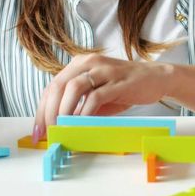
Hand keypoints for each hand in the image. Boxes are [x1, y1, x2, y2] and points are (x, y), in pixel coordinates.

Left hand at [33, 53, 172, 140]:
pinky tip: (82, 123)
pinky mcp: (119, 81)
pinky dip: (85, 112)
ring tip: (62, 128)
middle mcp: (90, 62)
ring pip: (74, 87)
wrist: (156, 79)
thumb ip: (78, 104)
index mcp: (81, 63)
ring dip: (64, 111)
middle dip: (48, 112)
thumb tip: (57, 126)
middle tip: (47, 133)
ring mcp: (105, 70)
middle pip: (59, 85)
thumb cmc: (123, 89)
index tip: (39, 131)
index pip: (53, 86)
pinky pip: (95, 97)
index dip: (41, 109)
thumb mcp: (96, 94)